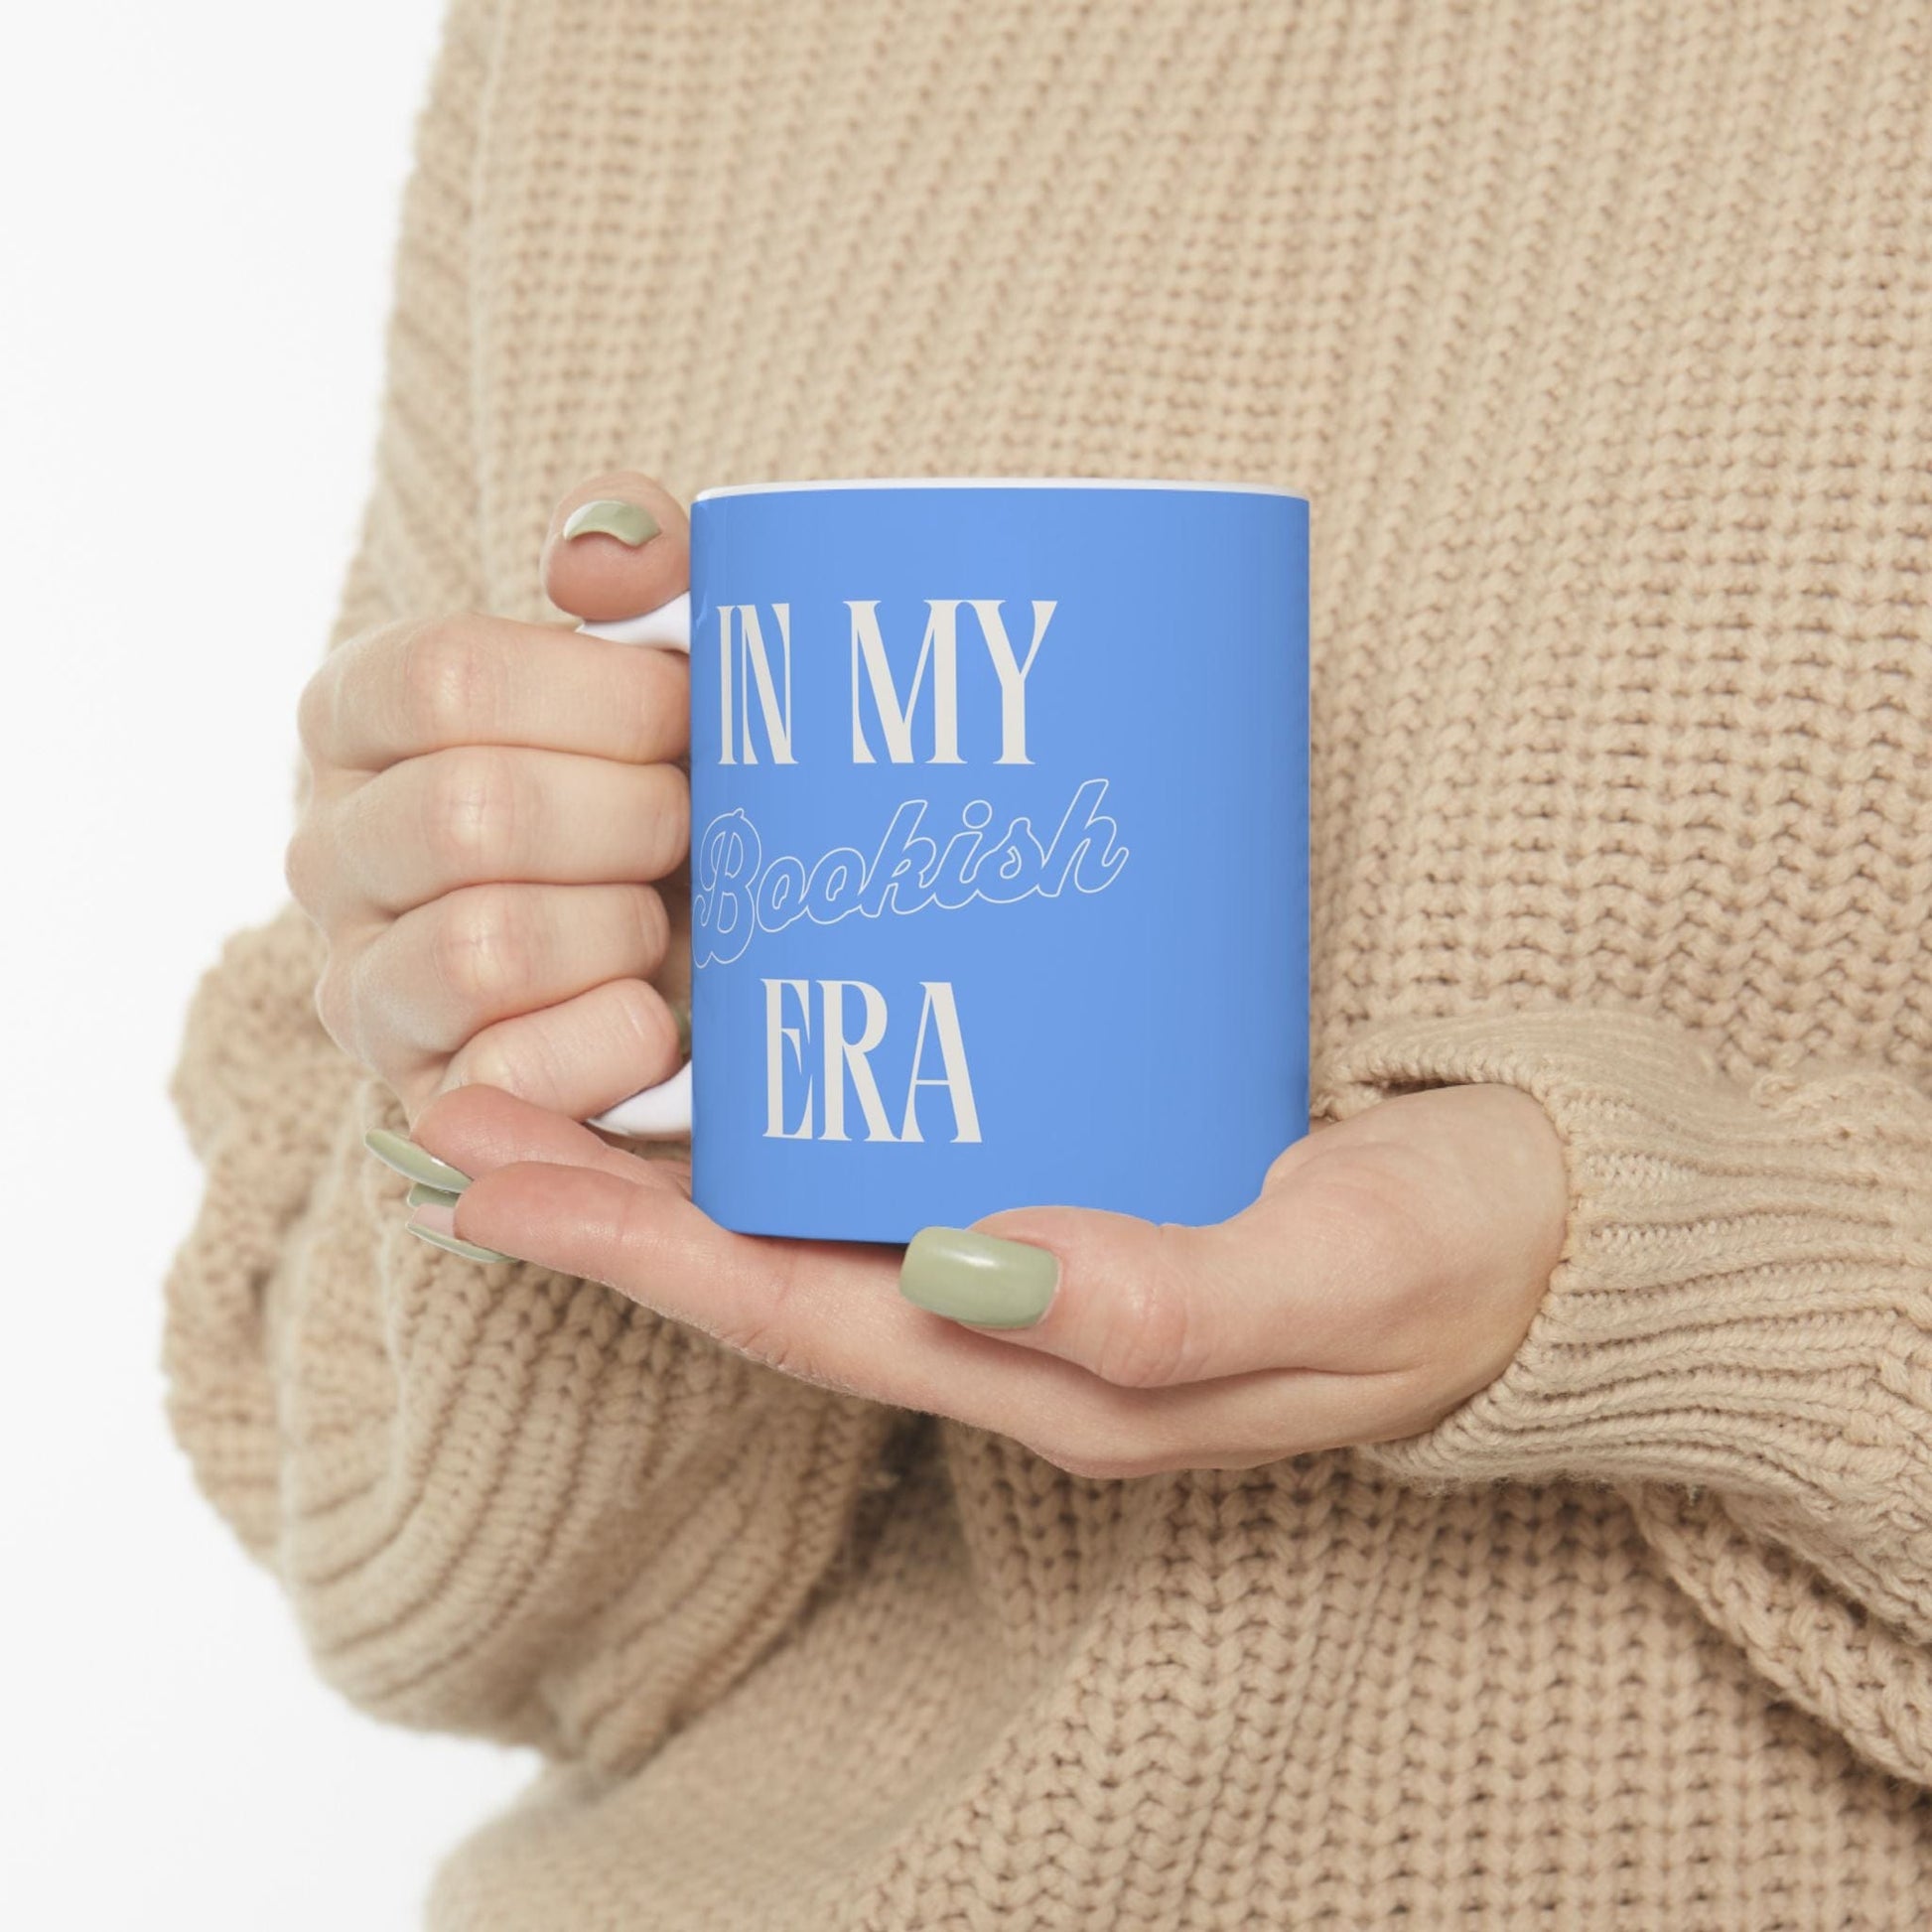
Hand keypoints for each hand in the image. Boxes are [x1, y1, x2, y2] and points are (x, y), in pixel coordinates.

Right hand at [287, 472, 694, 1124]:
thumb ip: (642, 563)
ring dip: (622, 929)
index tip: (686, 714)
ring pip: (483, 946)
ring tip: (663, 921)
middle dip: (631, 819)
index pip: (444, 678)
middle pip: (471, 813)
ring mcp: (365, 987)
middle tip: (693, 826)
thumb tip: (596, 557)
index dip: (601, 699)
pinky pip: (508, 1074)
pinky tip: (660, 1016)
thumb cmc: (676, 783)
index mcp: (362, 717)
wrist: (709, 953)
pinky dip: (615, 1040)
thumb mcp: (672, 656)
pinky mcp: (426, 1101)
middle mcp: (331, 850)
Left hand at [397, 1080, 1568, 1476]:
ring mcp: (1045, 1253)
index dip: (629, 1250)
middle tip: (462, 1099)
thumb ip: (1166, 1297)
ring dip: (681, 1148)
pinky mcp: (1087, 1169)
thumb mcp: (1338, 1276)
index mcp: (1053, 1374)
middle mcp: (1020, 1323)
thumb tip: (968, 1270)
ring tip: (559, 1053)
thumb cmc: (1460, 1258)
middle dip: (605, 1198)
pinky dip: (809, 1100)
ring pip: (824, 1210)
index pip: (793, 1316)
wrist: (1562, 1231)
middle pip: (770, 1266)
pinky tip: (766, 1025)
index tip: (485, 1172)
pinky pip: (909, 1152)